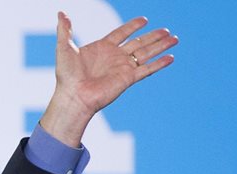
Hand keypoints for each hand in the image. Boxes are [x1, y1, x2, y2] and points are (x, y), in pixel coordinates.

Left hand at [41, 12, 176, 145]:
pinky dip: (159, 63)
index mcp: (102, 48)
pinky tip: (171, 57)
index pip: (121, 33)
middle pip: (138, 43)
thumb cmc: (66, 76)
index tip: (144, 20)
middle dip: (153, 36)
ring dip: (160, 46)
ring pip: (146, 53)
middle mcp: (114, 57)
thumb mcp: (64, 48)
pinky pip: (147, 69)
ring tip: (175, 38)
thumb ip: (65, 30)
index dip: (132, 26)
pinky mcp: (128, 79)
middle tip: (167, 30)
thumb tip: (61, 13)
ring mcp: (122, 68)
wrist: (73, 97)